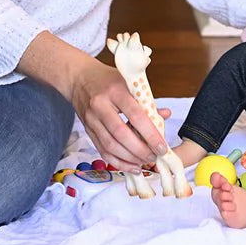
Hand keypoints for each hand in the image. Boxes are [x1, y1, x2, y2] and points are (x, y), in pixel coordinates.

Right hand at [68, 55, 171, 170]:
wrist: (79, 78)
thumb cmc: (108, 79)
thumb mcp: (129, 83)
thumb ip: (146, 101)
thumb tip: (165, 115)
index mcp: (116, 91)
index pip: (135, 115)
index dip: (150, 134)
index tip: (162, 146)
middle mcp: (101, 106)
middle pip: (121, 134)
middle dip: (140, 150)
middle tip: (154, 157)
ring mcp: (92, 119)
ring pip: (110, 146)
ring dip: (129, 158)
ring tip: (144, 162)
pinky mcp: (87, 130)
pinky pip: (102, 150)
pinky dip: (117, 161)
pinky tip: (130, 165)